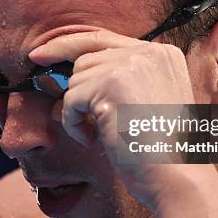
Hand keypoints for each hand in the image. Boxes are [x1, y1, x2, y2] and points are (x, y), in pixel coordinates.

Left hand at [29, 29, 196, 210]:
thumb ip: (116, 79)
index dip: (67, 44)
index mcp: (161, 53)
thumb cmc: (159, 150)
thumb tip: (61, 77)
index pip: (103, 39)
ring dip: (78, 111)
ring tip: (100, 133)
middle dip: (75, 91)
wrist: (178, 179)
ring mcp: (131, 65)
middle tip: (76, 118)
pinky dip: (74, 124)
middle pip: (85, 60)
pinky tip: (94, 140)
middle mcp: (148, 52)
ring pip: (76, 80)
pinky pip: (71, 100)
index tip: (39, 55)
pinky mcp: (113, 85)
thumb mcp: (146, 101)